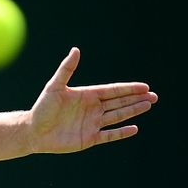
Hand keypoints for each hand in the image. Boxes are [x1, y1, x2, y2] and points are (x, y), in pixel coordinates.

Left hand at [27, 48, 157, 153]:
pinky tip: (134, 128)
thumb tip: (76, 49)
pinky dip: (121, 133)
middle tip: (154, 96)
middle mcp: (93, 109)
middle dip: (136, 99)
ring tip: (148, 105)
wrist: (33, 131)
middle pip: (119, 102)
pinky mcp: (90, 138)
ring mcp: (92, 124)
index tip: (144, 86)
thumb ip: (66, 69)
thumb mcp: (54, 86)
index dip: (128, 89)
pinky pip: (109, 135)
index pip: (112, 91)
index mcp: (87, 95)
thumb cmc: (42, 108)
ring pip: (118, 116)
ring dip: (133, 111)